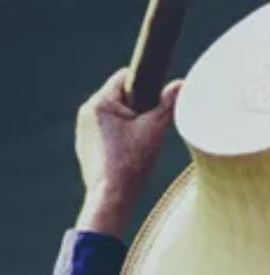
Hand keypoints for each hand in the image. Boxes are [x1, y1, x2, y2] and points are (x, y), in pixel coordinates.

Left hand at [75, 69, 183, 237]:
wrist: (111, 196)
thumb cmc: (132, 162)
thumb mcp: (155, 129)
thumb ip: (167, 104)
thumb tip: (180, 84)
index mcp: (100, 103)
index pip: (125, 77)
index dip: (146, 85)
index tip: (158, 102)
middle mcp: (87, 113)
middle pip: (120, 97)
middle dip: (139, 108)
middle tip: (153, 128)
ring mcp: (84, 130)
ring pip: (115, 116)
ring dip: (130, 124)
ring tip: (142, 145)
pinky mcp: (86, 146)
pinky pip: (107, 132)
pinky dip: (121, 138)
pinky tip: (131, 155)